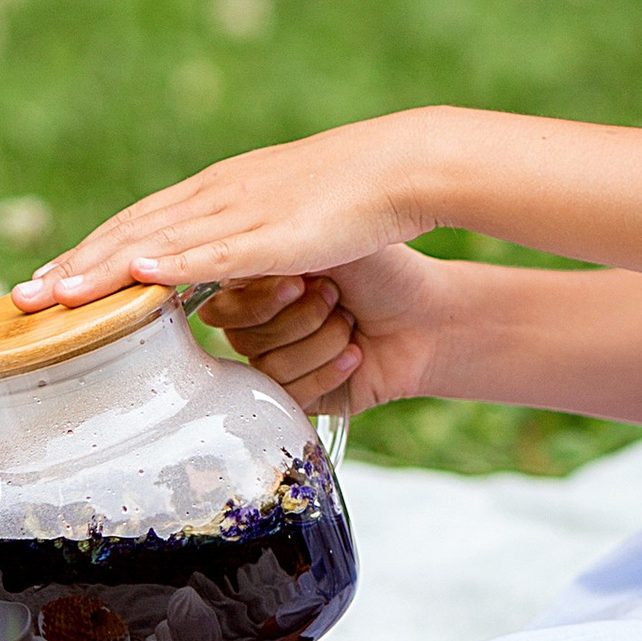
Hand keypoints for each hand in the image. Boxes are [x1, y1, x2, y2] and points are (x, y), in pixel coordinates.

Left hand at [16, 119, 428, 307]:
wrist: (401, 166)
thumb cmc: (352, 198)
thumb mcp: (282, 219)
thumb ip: (243, 241)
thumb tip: (218, 273)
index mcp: (219, 192)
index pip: (138, 224)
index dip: (89, 254)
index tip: (47, 280)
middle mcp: (217, 196)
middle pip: (130, 231)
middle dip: (73, 266)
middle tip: (22, 299)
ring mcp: (242, 212)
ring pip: (156, 241)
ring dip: (100, 269)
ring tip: (54, 296)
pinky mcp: (274, 234)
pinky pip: (213, 252)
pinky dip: (171, 262)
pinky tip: (137, 276)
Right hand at [205, 241, 452, 416]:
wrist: (425, 315)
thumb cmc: (378, 270)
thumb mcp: (325, 243)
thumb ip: (267, 249)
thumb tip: (216, 259)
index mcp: (254, 283)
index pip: (221, 305)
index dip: (261, 299)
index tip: (301, 281)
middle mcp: (257, 325)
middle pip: (241, 338)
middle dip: (301, 316)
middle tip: (337, 297)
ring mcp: (275, 362)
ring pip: (268, 367)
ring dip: (322, 341)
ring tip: (351, 323)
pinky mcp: (298, 397)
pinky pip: (291, 394)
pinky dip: (329, 370)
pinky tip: (355, 352)